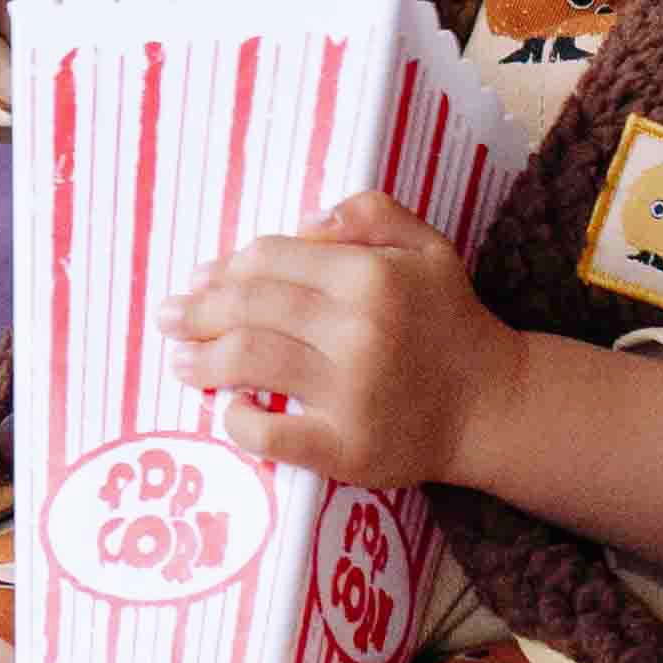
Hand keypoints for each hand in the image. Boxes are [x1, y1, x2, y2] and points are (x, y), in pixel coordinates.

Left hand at [162, 188, 509, 491]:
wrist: (493, 406)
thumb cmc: (449, 322)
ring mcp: (351, 391)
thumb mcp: (426, 248)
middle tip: (168, 318)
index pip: (272, 259)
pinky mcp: (347, 447)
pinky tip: (226, 409)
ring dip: (202, 359)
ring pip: (250, 360)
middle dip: (197, 311)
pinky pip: (273, 432)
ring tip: (178, 360)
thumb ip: (370, 214)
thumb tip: (305, 219)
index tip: (200, 279)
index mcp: (370, 275)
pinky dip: (238, 420)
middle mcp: (358, 329)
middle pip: (250, 308)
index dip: (226, 268)